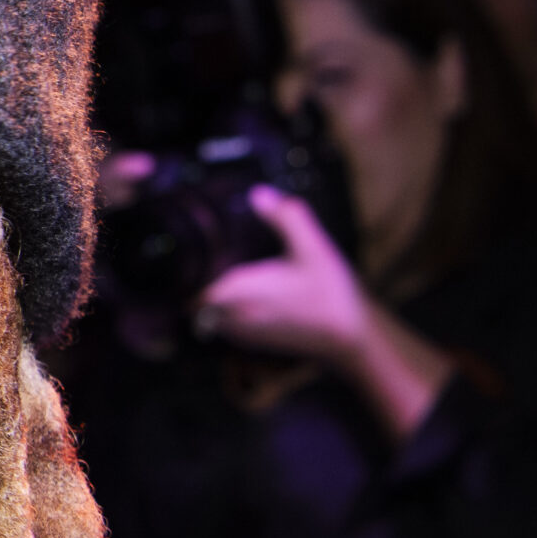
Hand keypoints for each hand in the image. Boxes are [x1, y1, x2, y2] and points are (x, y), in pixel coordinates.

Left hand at [193, 185, 371, 364]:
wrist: (352, 337)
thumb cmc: (331, 292)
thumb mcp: (312, 247)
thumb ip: (286, 217)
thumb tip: (258, 194)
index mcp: (238, 292)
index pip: (190, 288)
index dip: (183, 273)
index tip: (189, 256)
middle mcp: (233, 317)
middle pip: (194, 301)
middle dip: (197, 282)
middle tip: (205, 261)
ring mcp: (243, 335)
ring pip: (208, 315)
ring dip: (211, 299)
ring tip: (223, 276)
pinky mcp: (256, 343)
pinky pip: (226, 326)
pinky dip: (228, 312)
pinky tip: (247, 296)